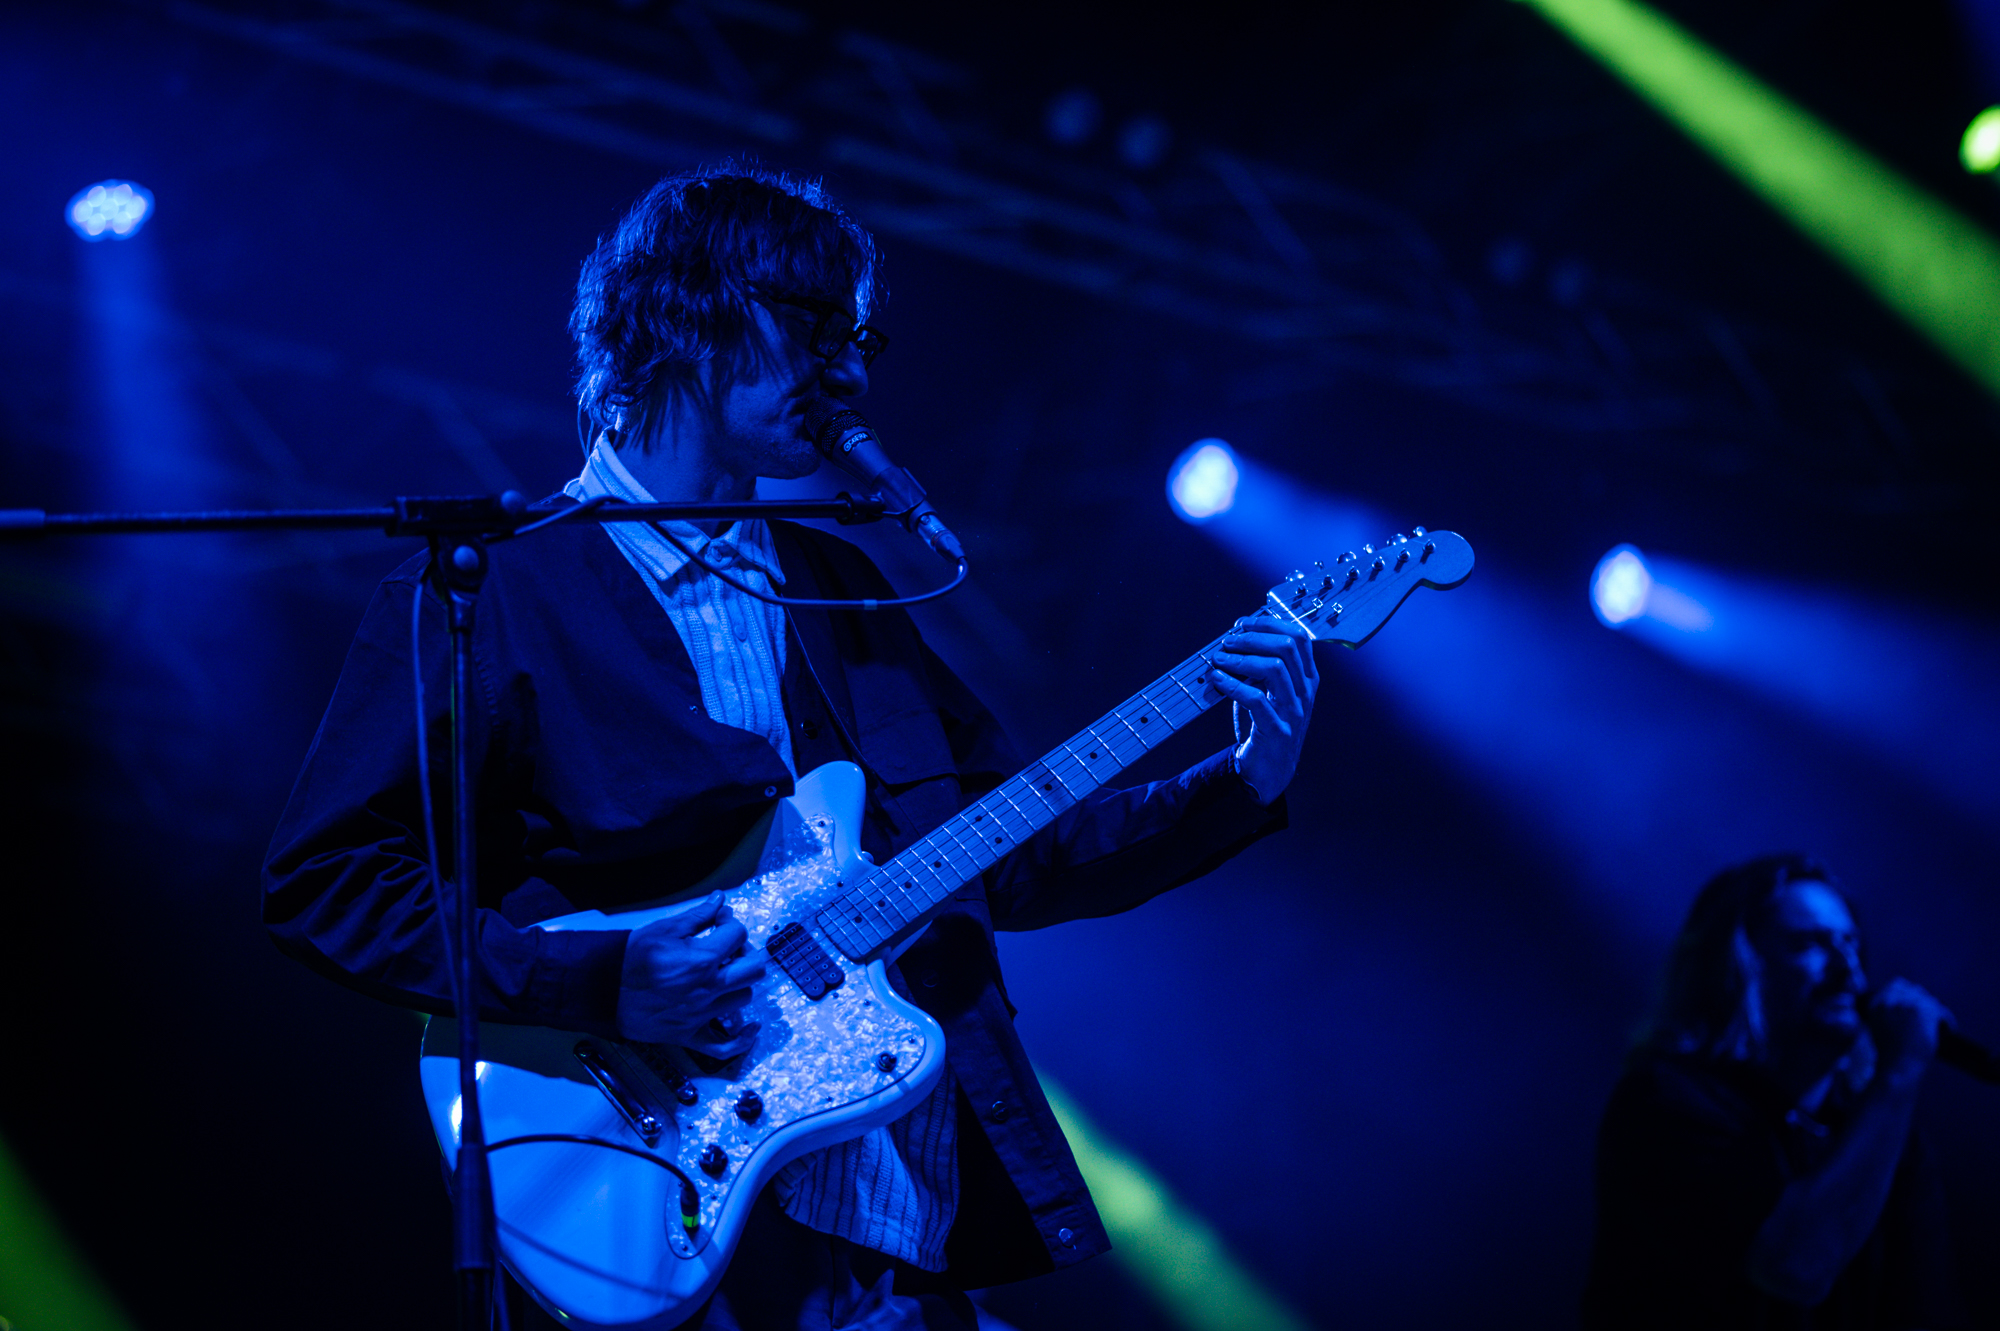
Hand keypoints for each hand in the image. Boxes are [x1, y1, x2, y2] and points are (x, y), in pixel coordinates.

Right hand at [615, 893, 766, 1056]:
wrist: (602, 989)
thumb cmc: (630, 958)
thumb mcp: (665, 928)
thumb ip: (698, 915)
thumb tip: (720, 899)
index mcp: (703, 960)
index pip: (738, 934)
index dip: (730, 923)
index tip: (719, 922)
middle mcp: (707, 988)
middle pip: (754, 969)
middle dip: (746, 953)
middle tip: (730, 950)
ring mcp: (700, 1014)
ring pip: (743, 998)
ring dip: (738, 984)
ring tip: (724, 976)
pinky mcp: (689, 1034)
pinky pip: (725, 1046)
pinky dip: (742, 1039)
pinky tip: (750, 1027)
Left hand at [1210, 613, 1318, 805]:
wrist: (1270, 771)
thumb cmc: (1265, 725)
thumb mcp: (1268, 692)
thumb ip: (1259, 667)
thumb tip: (1232, 640)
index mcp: (1307, 678)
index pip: (1298, 637)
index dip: (1269, 624)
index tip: (1241, 624)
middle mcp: (1305, 692)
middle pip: (1287, 647)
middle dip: (1253, 637)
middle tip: (1227, 641)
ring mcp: (1294, 711)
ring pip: (1274, 668)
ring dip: (1240, 659)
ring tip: (1218, 659)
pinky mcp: (1277, 730)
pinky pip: (1256, 699)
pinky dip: (1232, 685)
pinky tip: (1216, 680)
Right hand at [1867, 977, 1952, 1082]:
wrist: (1897, 1067)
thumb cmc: (1889, 1055)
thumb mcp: (1879, 1028)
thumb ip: (1889, 1012)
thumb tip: (1910, 1004)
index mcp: (1876, 1004)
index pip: (1896, 984)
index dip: (1908, 991)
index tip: (1916, 1003)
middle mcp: (1890, 1000)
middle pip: (1915, 989)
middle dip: (1924, 1000)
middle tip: (1932, 1015)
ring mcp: (1906, 1005)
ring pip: (1929, 999)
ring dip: (1936, 1011)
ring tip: (1941, 1024)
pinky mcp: (1922, 1013)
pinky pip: (1940, 1010)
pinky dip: (1947, 1020)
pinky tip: (1949, 1029)